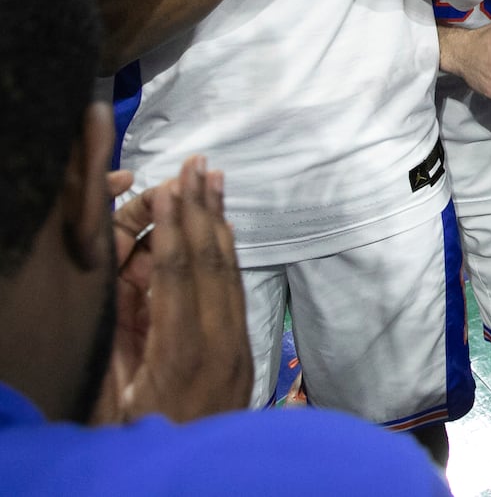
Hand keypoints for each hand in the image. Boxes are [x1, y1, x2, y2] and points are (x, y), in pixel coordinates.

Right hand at [105, 157, 251, 423]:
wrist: (199, 489)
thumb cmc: (141, 449)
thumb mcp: (113, 403)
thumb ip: (120, 346)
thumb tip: (119, 286)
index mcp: (184, 355)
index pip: (180, 275)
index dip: (175, 227)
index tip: (170, 185)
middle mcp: (219, 346)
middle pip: (211, 264)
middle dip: (202, 211)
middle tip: (199, 164)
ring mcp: (235, 352)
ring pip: (228, 275)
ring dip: (219, 224)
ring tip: (214, 181)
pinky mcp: (240, 360)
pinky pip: (232, 297)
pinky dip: (226, 257)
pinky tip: (223, 231)